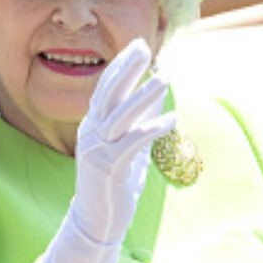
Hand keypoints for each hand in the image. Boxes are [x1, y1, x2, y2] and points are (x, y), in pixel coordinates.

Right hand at [42, 39, 174, 262]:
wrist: (98, 218)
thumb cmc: (116, 179)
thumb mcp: (131, 143)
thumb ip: (142, 118)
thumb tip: (158, 90)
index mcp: (94, 123)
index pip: (106, 87)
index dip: (122, 65)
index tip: (138, 44)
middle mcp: (91, 132)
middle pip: (107, 93)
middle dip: (125, 69)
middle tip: (143, 47)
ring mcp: (96, 149)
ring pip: (119, 116)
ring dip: (142, 96)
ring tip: (164, 78)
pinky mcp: (107, 168)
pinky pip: (131, 144)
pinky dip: (151, 129)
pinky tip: (171, 119)